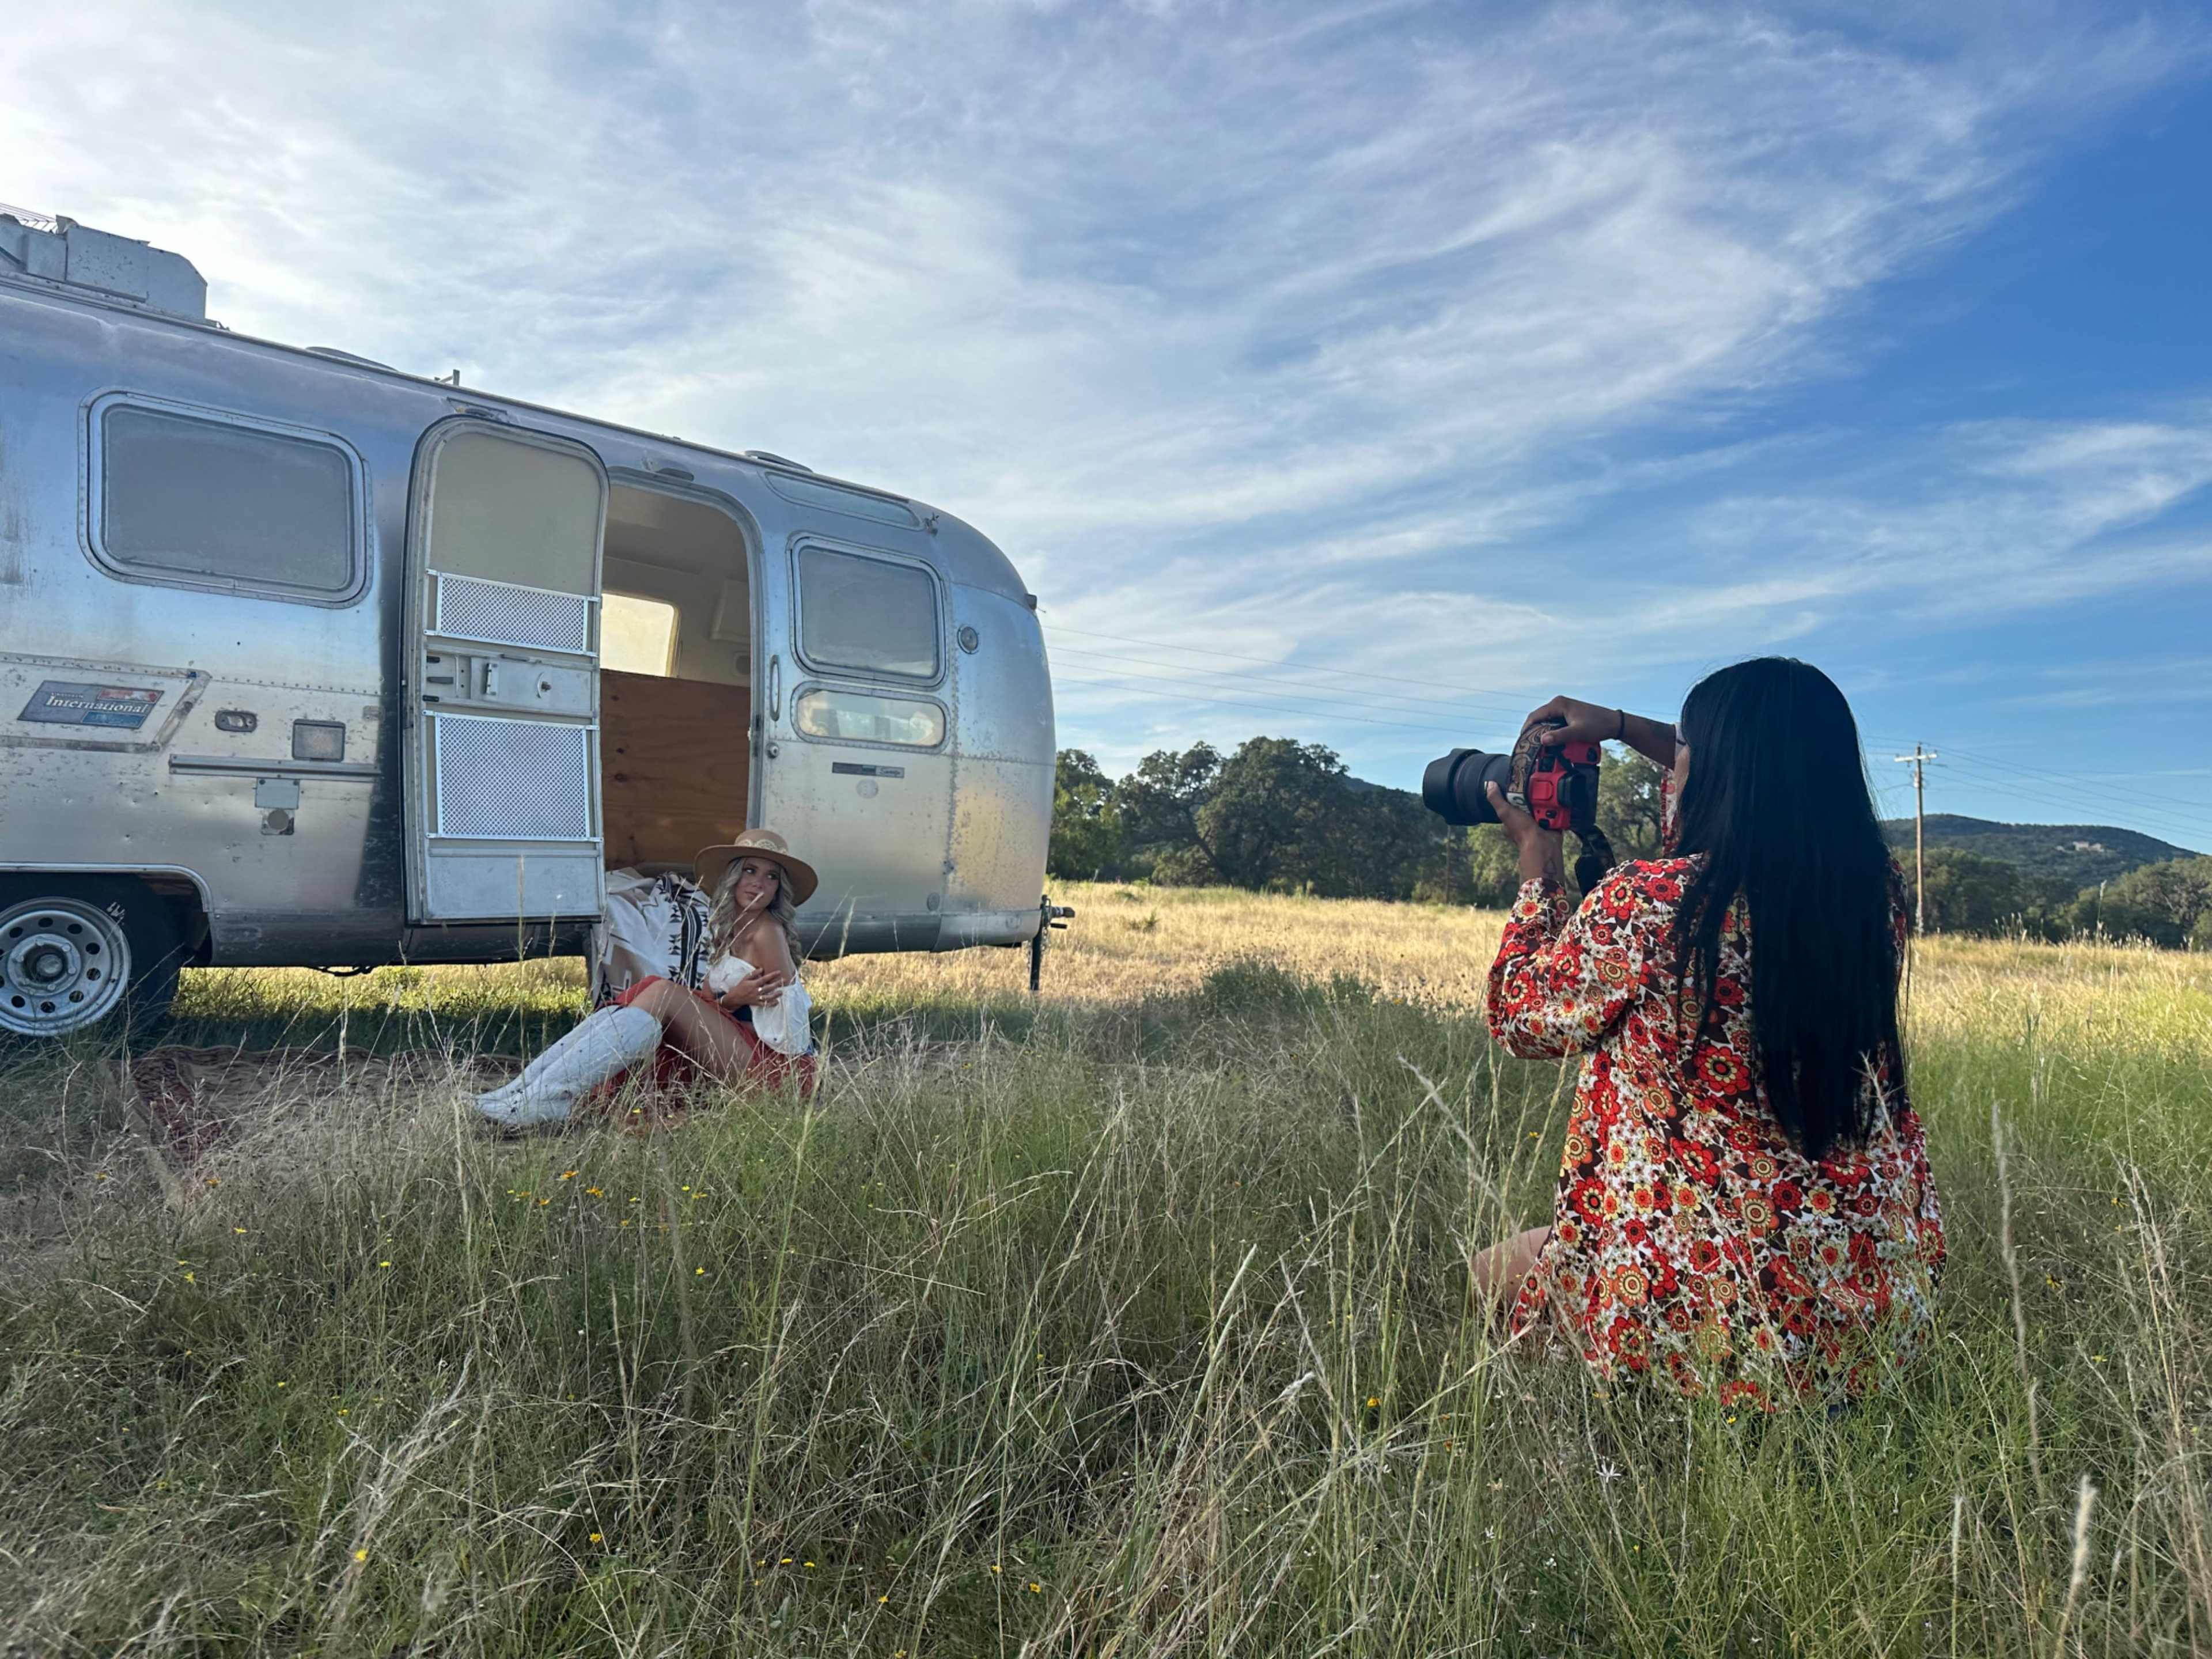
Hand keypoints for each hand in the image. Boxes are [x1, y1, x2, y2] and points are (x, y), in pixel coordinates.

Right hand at [717, 966, 788, 1009]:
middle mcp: (756, 991)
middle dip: (777, 984)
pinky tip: (777, 1002)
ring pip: (768, 997)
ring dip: (776, 995)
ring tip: (781, 992)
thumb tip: (761, 969)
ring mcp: (757, 998)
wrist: (735, 998)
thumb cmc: (740, 987)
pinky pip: (765, 1004)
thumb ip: (753, 973)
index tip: (779, 972)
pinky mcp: (756, 1003)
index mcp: (753, 984)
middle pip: (768, 988)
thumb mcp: (745, 978)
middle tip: (784, 981)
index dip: (772, 975)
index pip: (764, 979)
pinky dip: (771, 1004)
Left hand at [1486, 780, 1565, 885]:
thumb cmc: (1522, 831)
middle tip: (1537, 793)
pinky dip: (1556, 808)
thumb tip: (1489, 785)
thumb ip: (1496, 799)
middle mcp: (1524, 822)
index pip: (1512, 803)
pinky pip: (1554, 811)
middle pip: (1528, 802)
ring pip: (1543, 805)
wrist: (1543, 844)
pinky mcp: (1551, 823)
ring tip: (1546, 800)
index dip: (1516, 795)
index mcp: (1511, 820)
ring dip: (1546, 802)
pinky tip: (1554, 806)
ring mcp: (1538, 823)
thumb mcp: (1505, 812)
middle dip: (1533, 797)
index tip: (1521, 786)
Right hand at [1522, 696, 1677, 769]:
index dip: (1526, 729)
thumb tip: (1542, 740)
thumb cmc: (1598, 725)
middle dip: (1532, 732)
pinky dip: (1549, 732)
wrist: (1614, 723)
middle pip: (1538, 718)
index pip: (1535, 716)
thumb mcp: (1578, 732)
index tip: (1521, 742)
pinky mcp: (1568, 715)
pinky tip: (1549, 742)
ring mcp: (1564, 708)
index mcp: (1558, 704)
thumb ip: (1560, 736)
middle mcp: (1559, 704)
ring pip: (1546, 721)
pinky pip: (1553, 723)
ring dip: (1541, 732)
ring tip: (1535, 746)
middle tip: (1526, 746)